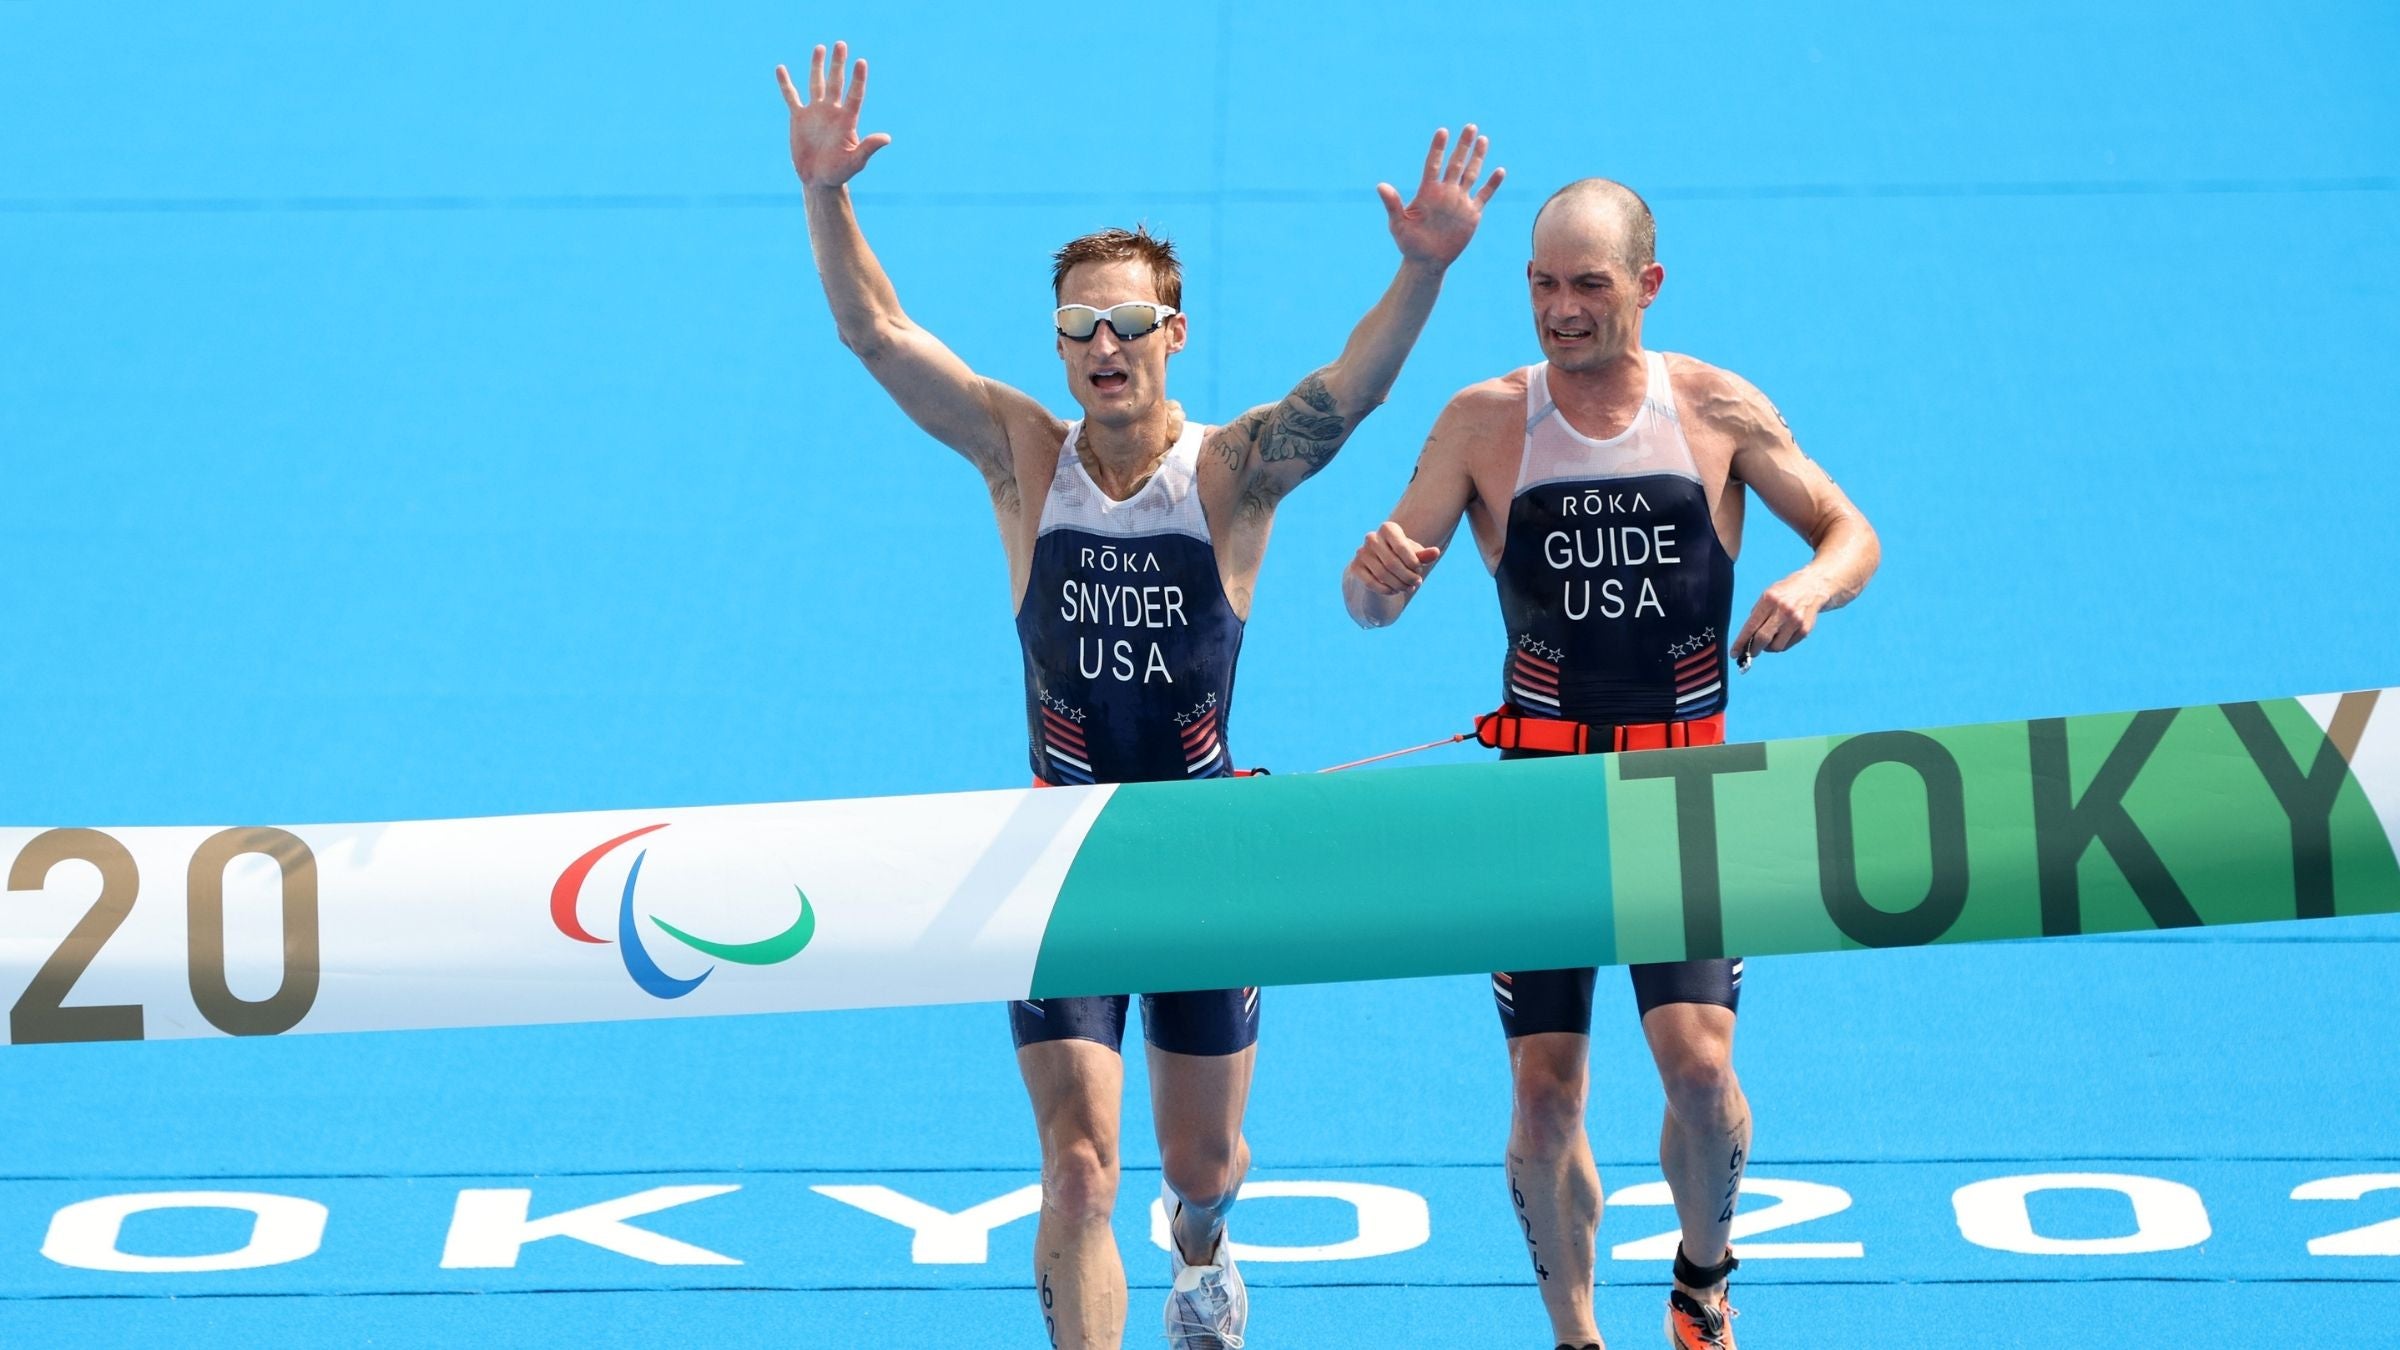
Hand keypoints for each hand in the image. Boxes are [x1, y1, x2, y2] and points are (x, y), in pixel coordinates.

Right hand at [776, 41, 891, 188]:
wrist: (819, 180)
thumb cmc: (839, 172)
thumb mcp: (855, 161)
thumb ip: (868, 148)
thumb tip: (887, 138)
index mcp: (847, 120)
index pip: (854, 95)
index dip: (857, 79)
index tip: (861, 62)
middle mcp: (832, 112)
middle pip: (836, 83)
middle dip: (838, 64)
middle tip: (841, 44)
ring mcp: (815, 113)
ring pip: (816, 84)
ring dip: (817, 66)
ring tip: (820, 47)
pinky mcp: (799, 118)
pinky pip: (791, 97)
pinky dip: (786, 84)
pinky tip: (781, 68)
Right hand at [1347, 521, 1441, 595]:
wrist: (1379, 565)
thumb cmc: (1402, 557)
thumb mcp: (1414, 555)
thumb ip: (1424, 554)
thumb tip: (1435, 552)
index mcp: (1388, 528)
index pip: (1401, 548)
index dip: (1413, 563)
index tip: (1419, 571)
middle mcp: (1371, 538)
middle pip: (1392, 563)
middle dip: (1407, 577)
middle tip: (1417, 583)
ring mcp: (1361, 552)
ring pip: (1382, 575)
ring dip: (1399, 585)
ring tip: (1409, 588)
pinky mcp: (1354, 567)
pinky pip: (1372, 583)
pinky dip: (1386, 590)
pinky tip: (1395, 591)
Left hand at [1378, 125, 1504, 266]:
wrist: (1426, 261)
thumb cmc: (1408, 242)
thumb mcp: (1398, 223)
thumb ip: (1392, 204)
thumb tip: (1380, 186)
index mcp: (1427, 191)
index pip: (1433, 164)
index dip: (1438, 148)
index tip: (1443, 131)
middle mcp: (1445, 192)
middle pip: (1455, 163)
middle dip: (1463, 146)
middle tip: (1470, 126)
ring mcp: (1459, 201)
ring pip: (1471, 174)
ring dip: (1477, 157)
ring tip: (1482, 139)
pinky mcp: (1472, 214)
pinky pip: (1484, 196)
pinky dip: (1492, 184)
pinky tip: (1499, 171)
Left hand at [1734, 573, 1828, 668]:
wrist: (1813, 586)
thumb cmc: (1784, 593)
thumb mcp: (1767, 596)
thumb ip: (1757, 615)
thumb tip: (1746, 640)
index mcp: (1769, 599)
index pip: (1751, 626)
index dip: (1741, 642)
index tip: (1734, 653)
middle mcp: (1783, 610)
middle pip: (1763, 638)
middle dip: (1753, 650)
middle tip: (1749, 653)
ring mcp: (1796, 620)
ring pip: (1776, 646)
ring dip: (1768, 648)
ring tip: (1768, 640)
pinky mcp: (1805, 629)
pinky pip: (1787, 645)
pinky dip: (1781, 644)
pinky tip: (1781, 636)